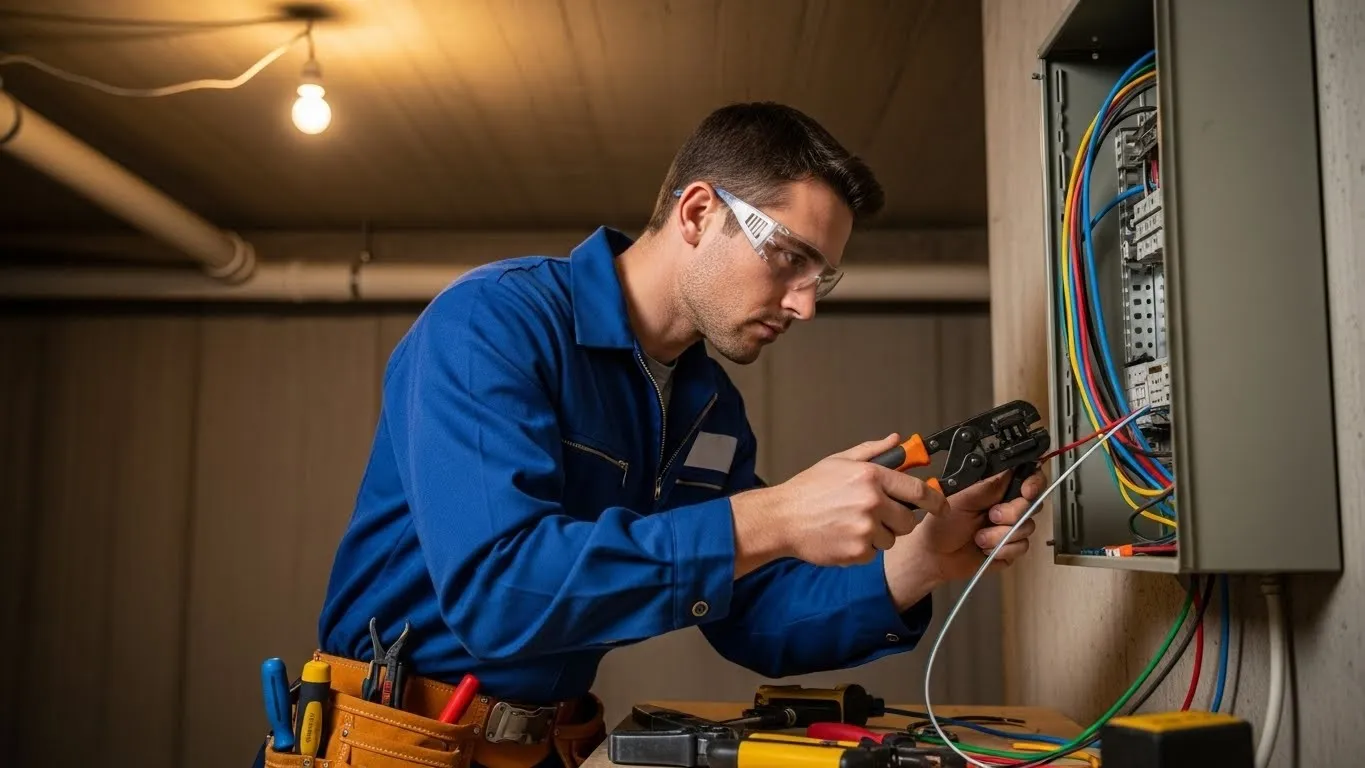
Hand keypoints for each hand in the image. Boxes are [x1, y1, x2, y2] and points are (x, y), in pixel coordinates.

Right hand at [731, 433, 949, 572]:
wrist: (782, 518)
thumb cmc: (808, 490)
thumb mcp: (839, 462)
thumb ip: (873, 451)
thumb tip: (898, 441)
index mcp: (870, 476)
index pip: (918, 490)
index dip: (935, 500)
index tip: (940, 505)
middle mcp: (871, 502)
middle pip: (908, 520)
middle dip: (898, 520)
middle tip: (877, 515)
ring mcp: (865, 528)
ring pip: (891, 539)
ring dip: (878, 535)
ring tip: (852, 524)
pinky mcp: (857, 551)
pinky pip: (873, 553)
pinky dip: (862, 549)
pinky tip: (843, 536)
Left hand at [883, 466, 1046, 608]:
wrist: (935, 556)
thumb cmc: (942, 525)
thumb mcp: (962, 499)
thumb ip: (988, 485)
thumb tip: (1010, 469)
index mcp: (996, 491)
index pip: (1027, 480)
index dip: (1034, 483)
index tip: (1026, 491)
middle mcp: (1007, 508)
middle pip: (1033, 505)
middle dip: (1012, 513)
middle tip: (991, 516)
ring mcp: (1010, 529)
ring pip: (1027, 528)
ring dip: (1001, 535)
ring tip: (979, 537)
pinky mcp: (1010, 549)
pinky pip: (1021, 548)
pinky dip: (1001, 550)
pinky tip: (984, 549)